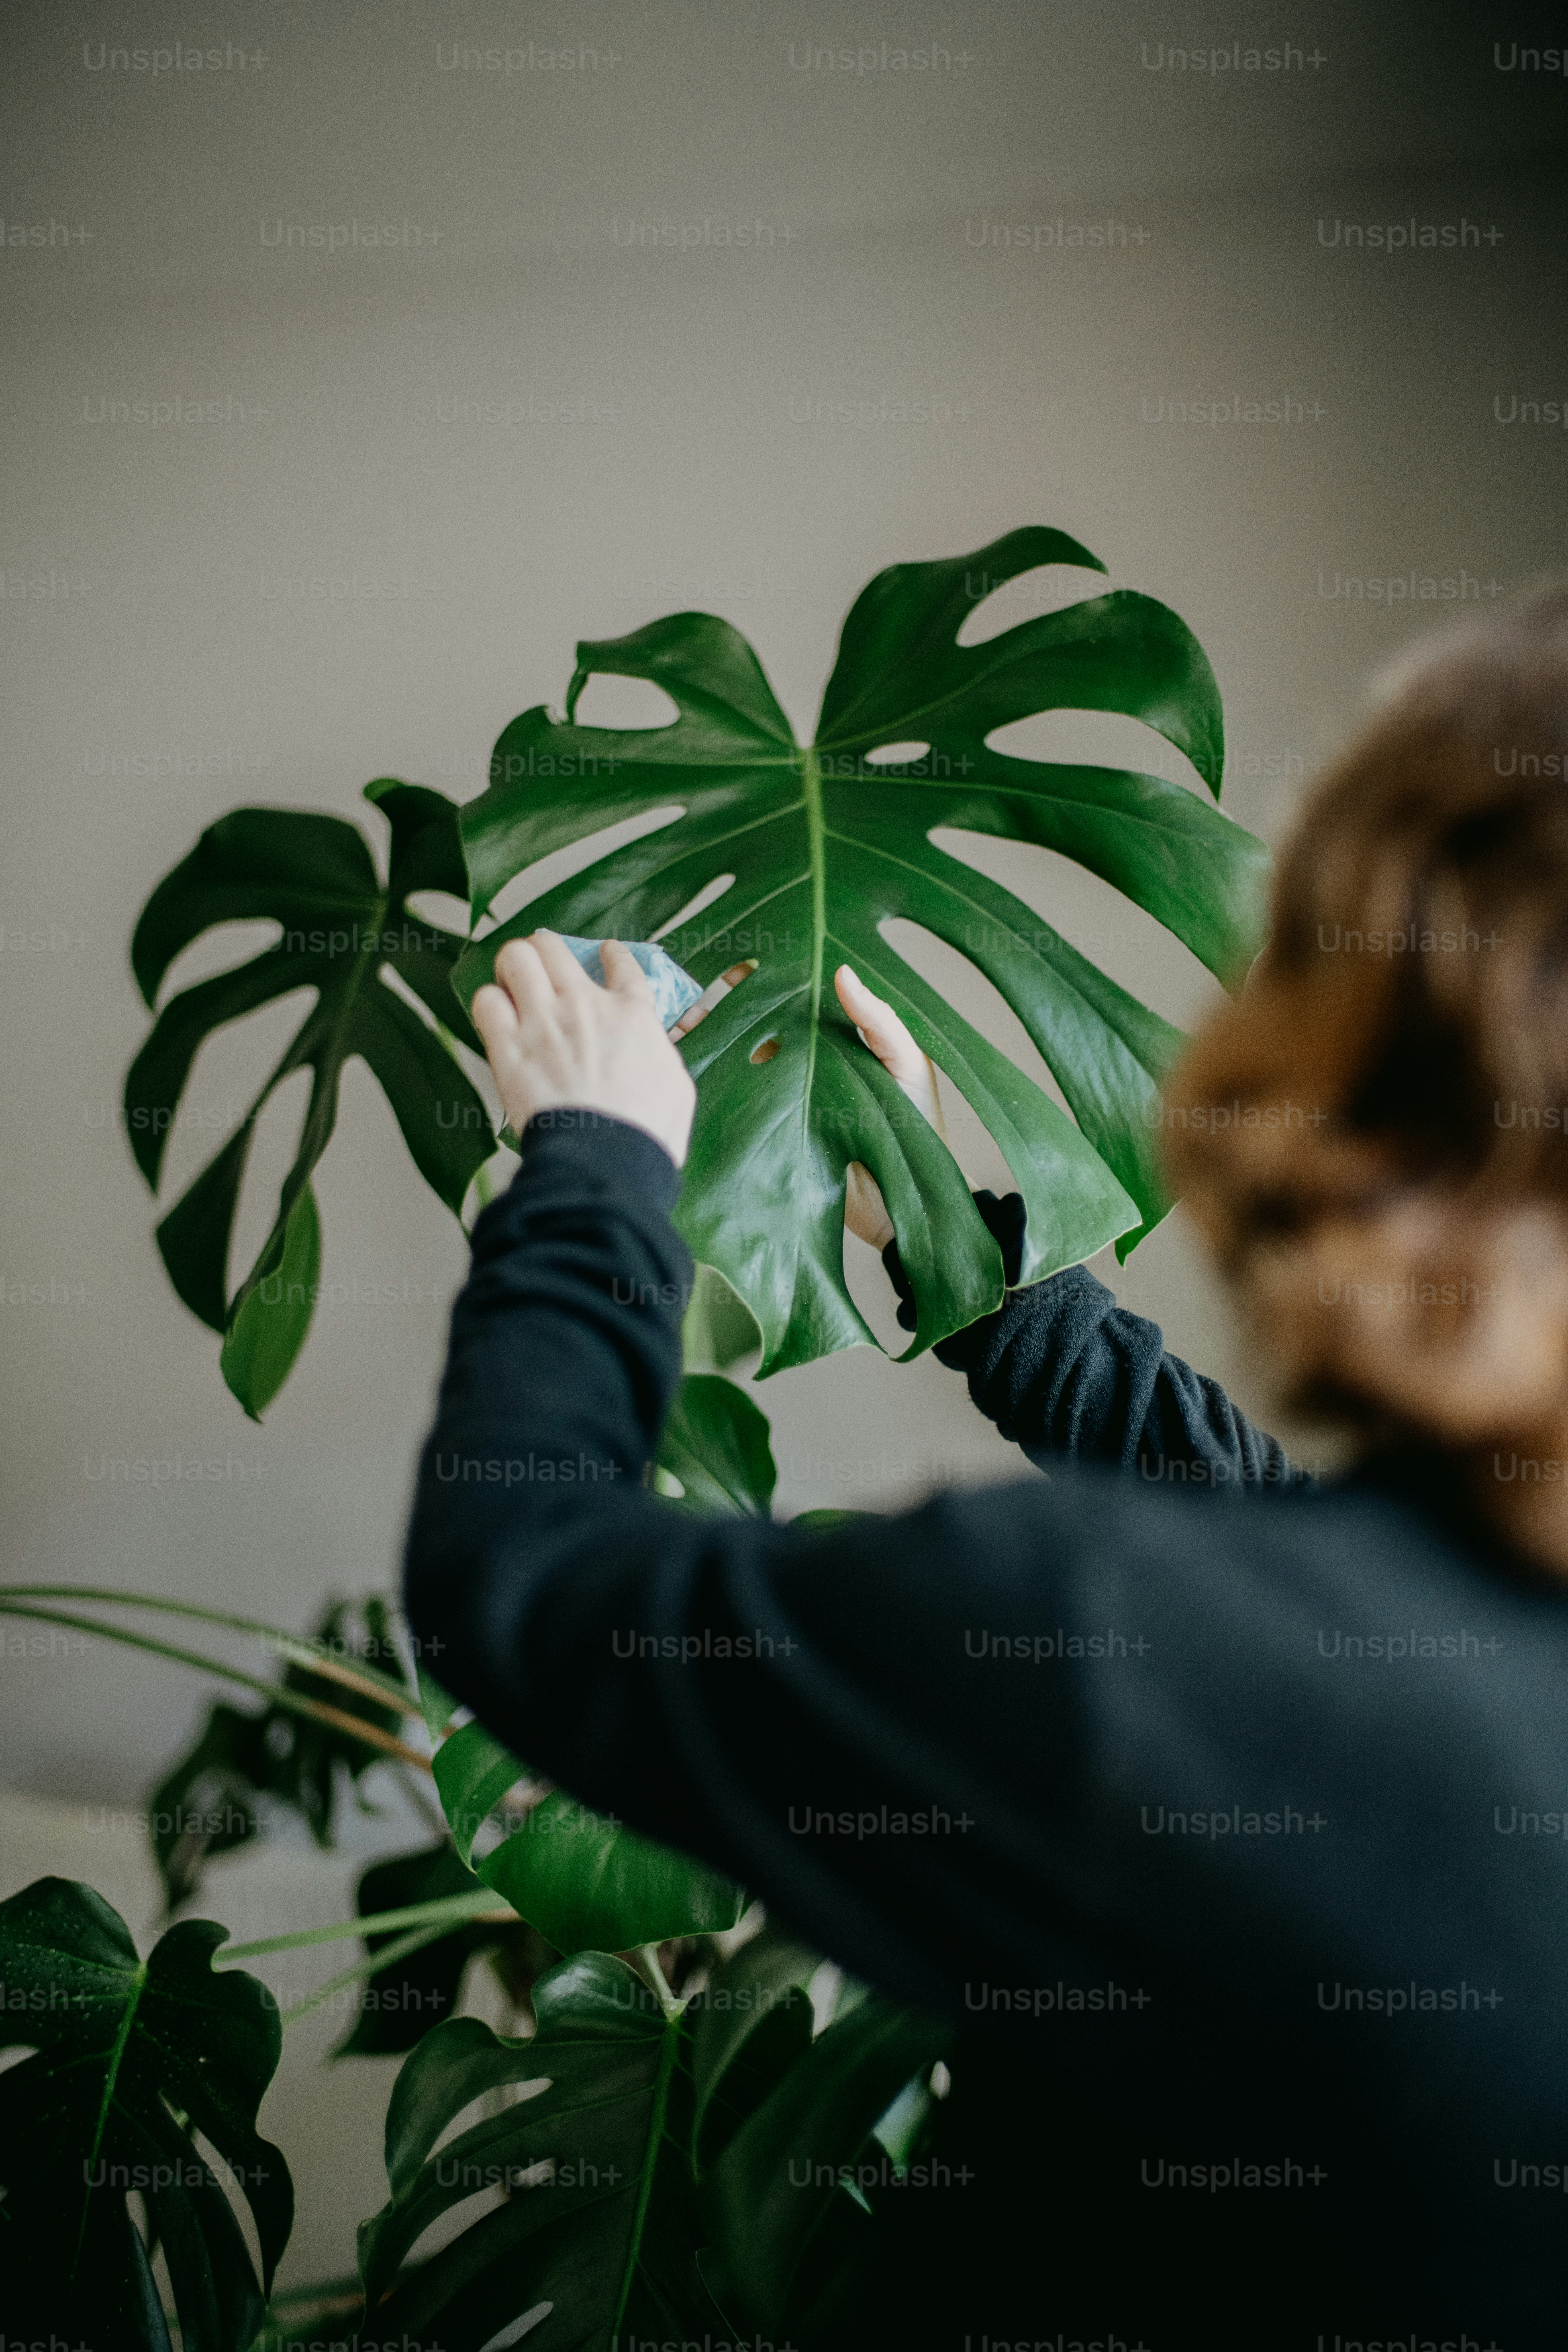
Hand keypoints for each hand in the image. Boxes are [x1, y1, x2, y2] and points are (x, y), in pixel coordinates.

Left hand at [472, 931, 696, 1167]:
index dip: (613, 954)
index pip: (623, 964)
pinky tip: (497, 1017)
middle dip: (545, 952)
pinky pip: (486, 1002)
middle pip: (553, 948)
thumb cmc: (647, 1133)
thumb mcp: (676, 1086)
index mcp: (632, 1015)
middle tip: (544, 969)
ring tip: (514, 985)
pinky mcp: (508, 1049)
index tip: (606, 953)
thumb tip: (654, 1045)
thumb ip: (661, 1054)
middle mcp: (585, 1006)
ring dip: (513, 968)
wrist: (605, 1160)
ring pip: (516, 958)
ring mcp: (543, 1023)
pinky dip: (489, 1005)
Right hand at [674, 960, 946, 1244]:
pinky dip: (702, 1075)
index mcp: (831, 1032)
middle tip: (681, 981)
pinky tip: (679, 1059)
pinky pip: (729, 1093)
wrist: (903, 1196)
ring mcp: (778, 1088)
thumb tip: (840, 972)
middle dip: (716, 997)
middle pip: (750, 1015)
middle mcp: (800, 1055)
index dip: (761, 968)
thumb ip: (877, 1019)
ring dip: (700, 1031)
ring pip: (731, 1050)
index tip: (732, 952)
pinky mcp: (764, 1123)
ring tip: (670, 1017)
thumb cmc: (917, 1123)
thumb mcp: (907, 1061)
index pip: (790, 989)